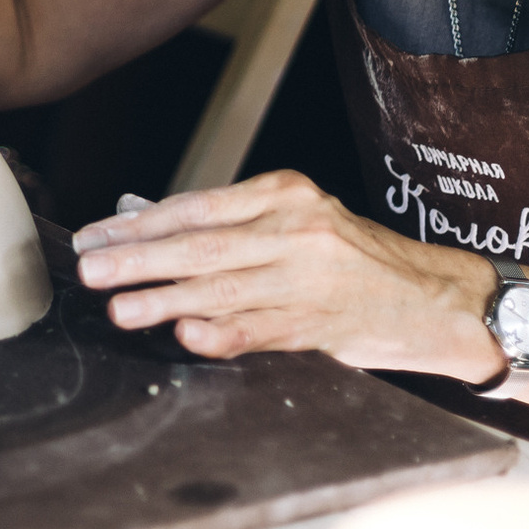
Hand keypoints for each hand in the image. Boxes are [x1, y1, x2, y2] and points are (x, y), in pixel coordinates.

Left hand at [69, 172, 507, 377]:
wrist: (439, 298)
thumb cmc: (357, 259)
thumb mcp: (300, 220)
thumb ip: (235, 227)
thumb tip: (150, 234)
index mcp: (284, 193)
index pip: (196, 206)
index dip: (139, 224)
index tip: (95, 236)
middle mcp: (296, 229)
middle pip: (201, 244)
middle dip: (137, 258)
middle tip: (89, 268)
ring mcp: (310, 279)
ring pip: (222, 288)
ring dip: (164, 300)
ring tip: (119, 307)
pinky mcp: (322, 325)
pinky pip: (260, 330)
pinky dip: (222, 334)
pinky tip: (187, 335)